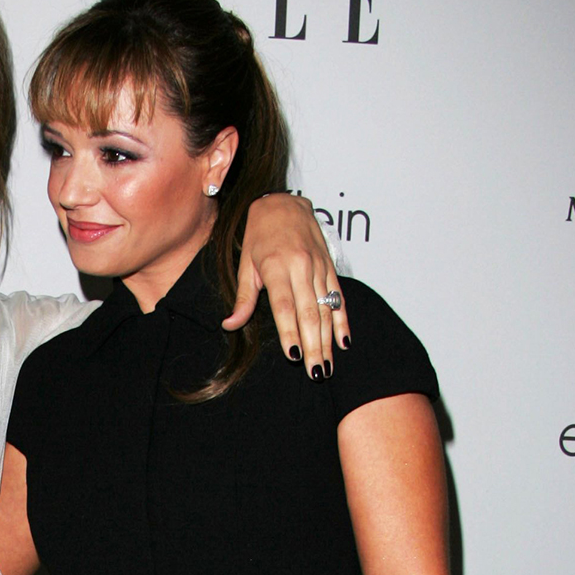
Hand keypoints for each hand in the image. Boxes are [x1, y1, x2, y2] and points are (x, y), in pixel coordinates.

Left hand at [227, 192, 348, 375]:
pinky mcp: (330, 267)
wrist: (283, 202)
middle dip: (314, 346)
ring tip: (327, 365)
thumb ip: (243, 298)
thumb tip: (229, 325)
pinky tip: (344, 342)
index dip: (290, 331)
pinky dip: (342, 321)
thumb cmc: (259, 235)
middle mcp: (301, 267)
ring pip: (326, 309)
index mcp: (277, 267)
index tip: (294, 355)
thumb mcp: (245, 264)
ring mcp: (318, 267)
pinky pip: (338, 298)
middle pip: (309, 313)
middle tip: (316, 372)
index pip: (284, 306)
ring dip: (328, 340)